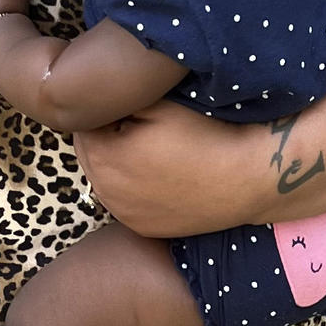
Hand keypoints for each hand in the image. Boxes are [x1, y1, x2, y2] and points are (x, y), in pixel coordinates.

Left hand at [72, 100, 260, 237]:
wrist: (244, 178)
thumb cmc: (202, 134)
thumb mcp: (157, 104)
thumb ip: (117, 100)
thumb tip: (97, 98)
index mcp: (102, 155)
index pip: (82, 124)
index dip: (103, 111)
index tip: (127, 105)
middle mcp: (105, 190)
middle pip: (89, 154)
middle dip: (104, 137)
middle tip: (138, 124)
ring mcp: (123, 214)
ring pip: (104, 180)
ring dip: (115, 163)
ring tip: (148, 149)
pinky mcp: (142, 228)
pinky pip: (124, 202)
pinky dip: (131, 188)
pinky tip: (157, 175)